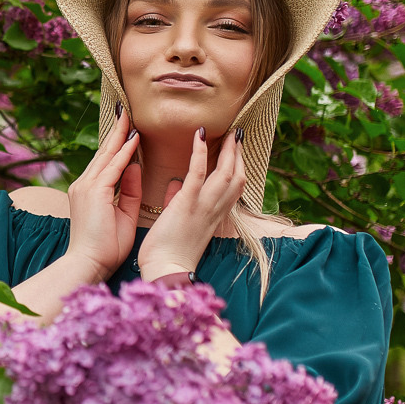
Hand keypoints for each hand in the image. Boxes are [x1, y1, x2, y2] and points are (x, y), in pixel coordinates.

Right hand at [64, 104, 143, 281]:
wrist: (88, 264)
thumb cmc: (105, 247)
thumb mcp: (122, 213)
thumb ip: (128, 189)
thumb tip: (134, 166)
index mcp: (89, 191)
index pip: (106, 161)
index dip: (118, 143)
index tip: (129, 127)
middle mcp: (84, 184)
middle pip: (104, 152)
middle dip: (117, 131)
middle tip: (127, 110)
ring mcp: (86, 187)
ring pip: (107, 155)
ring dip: (120, 135)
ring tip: (131, 116)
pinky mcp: (94, 192)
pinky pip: (112, 167)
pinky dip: (124, 152)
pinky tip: (134, 139)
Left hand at [138, 126, 247, 280]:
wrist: (164, 271)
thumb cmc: (167, 252)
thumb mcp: (177, 222)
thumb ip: (179, 201)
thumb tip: (176, 184)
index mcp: (212, 216)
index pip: (232, 189)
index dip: (237, 168)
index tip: (236, 150)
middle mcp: (214, 211)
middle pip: (237, 178)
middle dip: (239, 155)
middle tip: (238, 134)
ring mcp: (202, 207)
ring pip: (225, 174)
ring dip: (228, 151)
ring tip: (228, 131)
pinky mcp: (187, 205)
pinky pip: (197, 174)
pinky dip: (199, 153)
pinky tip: (199, 135)